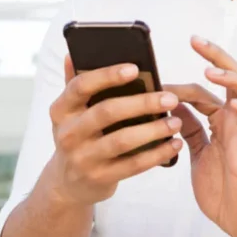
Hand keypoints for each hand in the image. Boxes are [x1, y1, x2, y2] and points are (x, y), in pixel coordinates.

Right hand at [45, 56, 182, 206]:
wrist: (68, 183)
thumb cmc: (78, 136)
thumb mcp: (70, 112)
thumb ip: (74, 82)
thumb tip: (73, 53)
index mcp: (61, 110)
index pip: (80, 86)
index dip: (107, 76)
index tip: (135, 69)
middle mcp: (68, 133)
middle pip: (107, 112)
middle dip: (142, 103)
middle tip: (170, 98)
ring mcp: (83, 158)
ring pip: (122, 140)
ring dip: (153, 130)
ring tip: (176, 121)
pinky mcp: (100, 178)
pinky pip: (133, 165)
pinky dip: (157, 154)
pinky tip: (174, 144)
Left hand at [167, 37, 236, 236]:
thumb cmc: (221, 188)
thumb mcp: (196, 151)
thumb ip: (189, 127)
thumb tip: (172, 103)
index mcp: (221, 120)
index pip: (207, 87)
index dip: (184, 79)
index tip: (159, 76)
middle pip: (235, 78)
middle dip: (217, 57)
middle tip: (196, 41)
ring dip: (234, 80)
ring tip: (211, 72)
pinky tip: (235, 105)